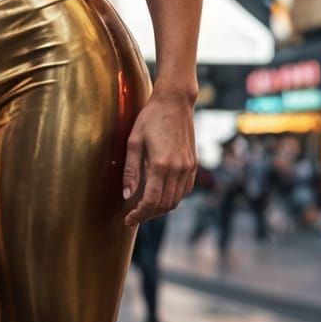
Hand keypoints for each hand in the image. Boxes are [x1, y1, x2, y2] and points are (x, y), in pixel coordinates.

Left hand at [122, 92, 197, 226]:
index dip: (139, 214)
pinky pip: (185, 190)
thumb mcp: (133, 142)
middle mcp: (178, 169)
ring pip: (176, 200)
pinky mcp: (193, 164)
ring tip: (145, 209)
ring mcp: (188, 167)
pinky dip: (173, 198)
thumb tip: (127, 195)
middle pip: (164, 205)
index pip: (151, 201)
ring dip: (161, 209)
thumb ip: (131, 170)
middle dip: (148, 215)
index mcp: (161, 164)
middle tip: (134, 217)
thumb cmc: (150, 118)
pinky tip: (161, 196)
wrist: (175, 102)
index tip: (128, 219)